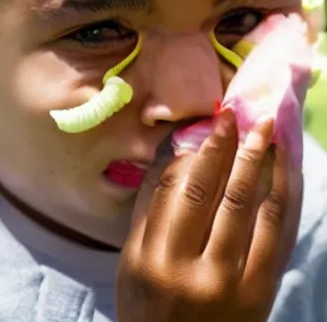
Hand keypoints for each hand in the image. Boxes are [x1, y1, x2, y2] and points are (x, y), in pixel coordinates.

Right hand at [116, 110, 302, 321]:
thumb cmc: (146, 305)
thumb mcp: (132, 261)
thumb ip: (149, 209)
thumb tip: (175, 158)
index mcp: (152, 257)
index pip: (175, 190)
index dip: (196, 153)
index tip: (211, 126)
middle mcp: (192, 268)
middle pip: (213, 193)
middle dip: (229, 149)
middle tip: (240, 116)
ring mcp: (232, 282)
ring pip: (250, 208)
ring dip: (261, 164)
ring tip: (269, 132)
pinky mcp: (261, 293)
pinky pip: (277, 234)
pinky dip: (284, 196)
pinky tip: (286, 172)